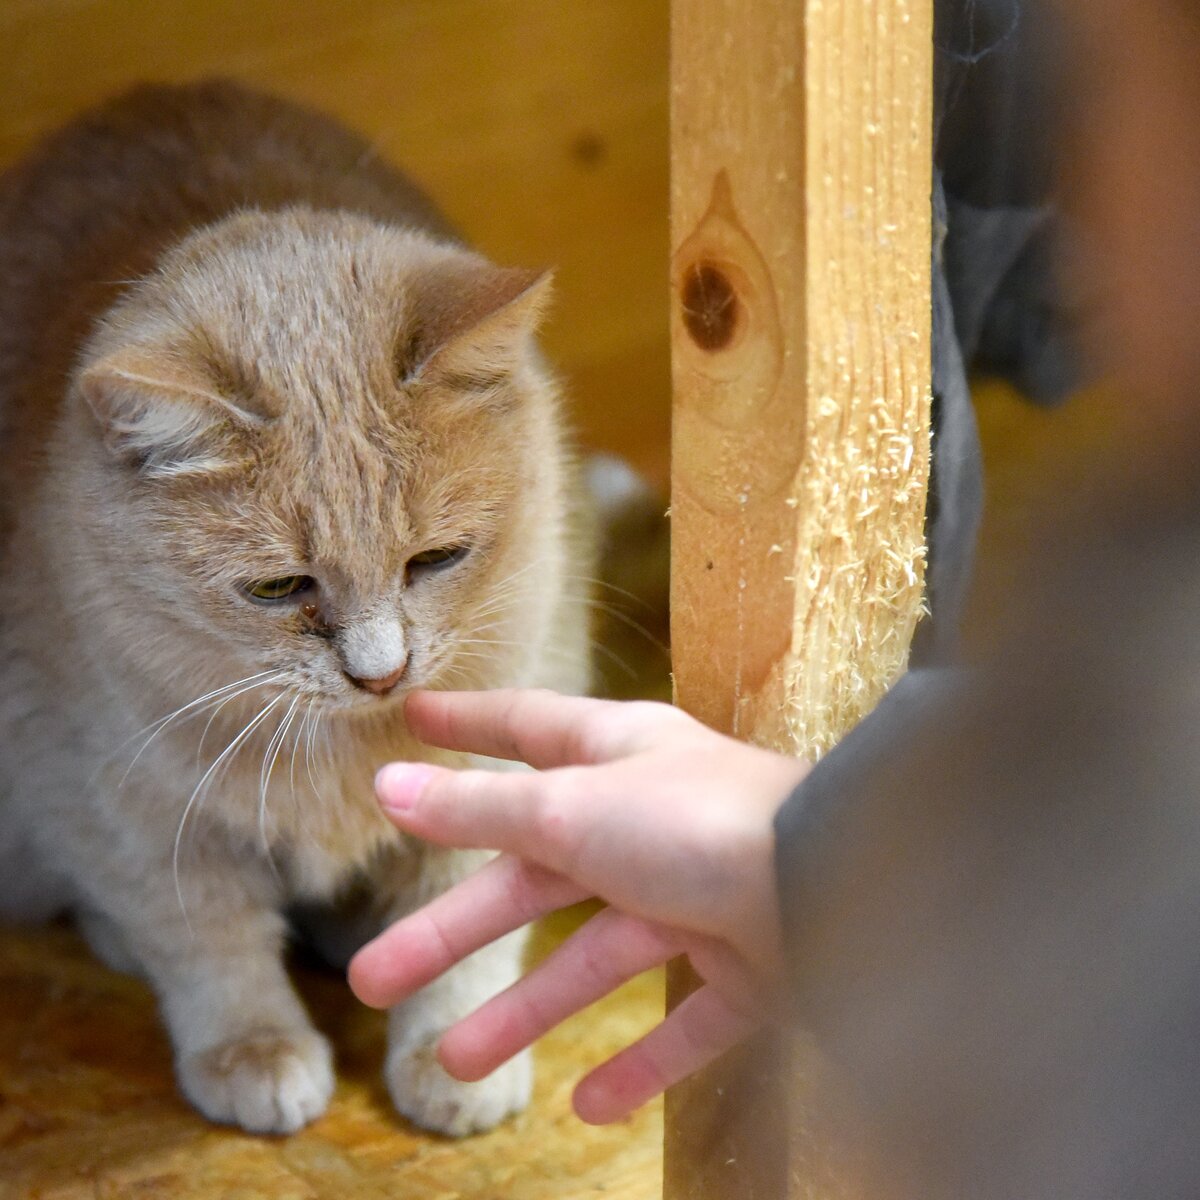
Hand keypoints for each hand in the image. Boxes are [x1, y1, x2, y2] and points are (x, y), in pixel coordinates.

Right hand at [348, 688, 808, 1123]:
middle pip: (534, 875)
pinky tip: (592, 1103)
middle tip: (373, 974)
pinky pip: (682, 1019)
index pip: (525, 730)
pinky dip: (640, 1061)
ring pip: (596, 959)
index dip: (466, 725)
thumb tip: (389, 788)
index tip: (413, 719)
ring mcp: (699, 896)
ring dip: (529, 1010)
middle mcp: (651, 820)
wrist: (841, 889)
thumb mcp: (573, 810)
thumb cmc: (701, 822)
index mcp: (618, 757)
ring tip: (457, 1062)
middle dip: (454, 927)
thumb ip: (483, 809)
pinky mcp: (745, 970)